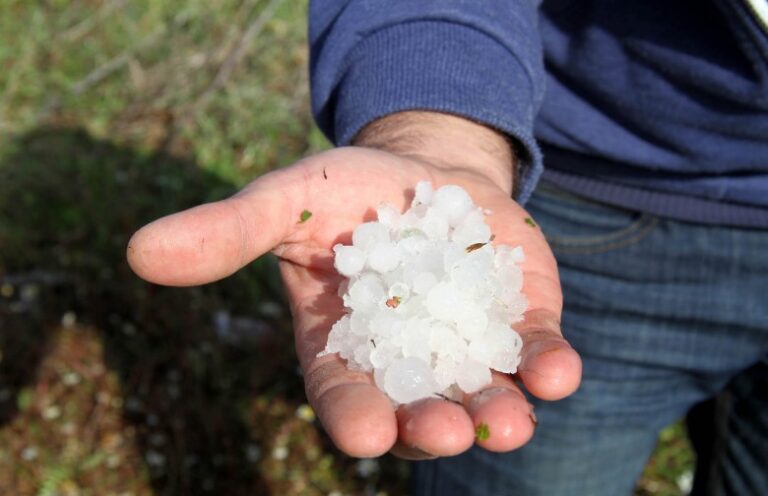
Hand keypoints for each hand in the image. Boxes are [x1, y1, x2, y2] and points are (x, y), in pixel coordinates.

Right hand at [127, 112, 580, 458]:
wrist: (424, 171)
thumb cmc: (346, 192)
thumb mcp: (286, 201)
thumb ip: (228, 232)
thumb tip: (138, 251)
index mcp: (343, 348)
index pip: (344, 395)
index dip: (354, 414)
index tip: (366, 433)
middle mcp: (406, 364)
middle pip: (418, 410)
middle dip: (431, 425)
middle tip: (446, 432)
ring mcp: (467, 350)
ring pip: (482, 397)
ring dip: (498, 413)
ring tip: (508, 421)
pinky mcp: (517, 325)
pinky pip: (533, 357)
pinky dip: (546, 368)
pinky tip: (555, 372)